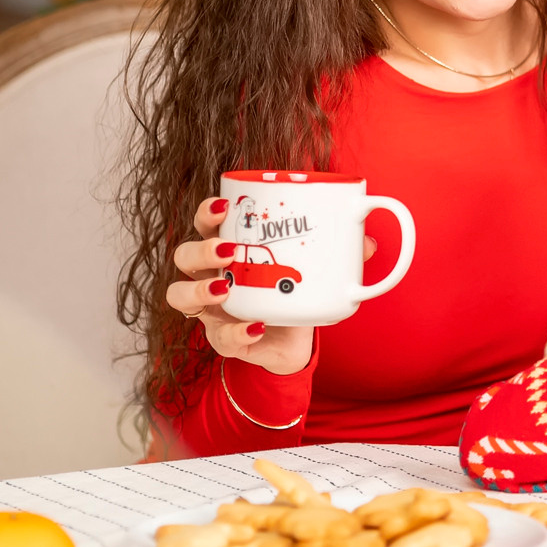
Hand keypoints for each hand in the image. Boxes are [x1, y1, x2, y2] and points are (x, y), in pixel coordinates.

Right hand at [165, 196, 367, 375]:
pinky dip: (237, 333)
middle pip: (183, 256)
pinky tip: (257, 326)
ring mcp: (211, 310)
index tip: (223, 206)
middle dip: (200, 249)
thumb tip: (368, 242)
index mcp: (230, 249)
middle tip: (226, 249)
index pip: (205, 223)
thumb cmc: (294, 293)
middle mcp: (212, 276)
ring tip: (224, 287)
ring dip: (198, 290)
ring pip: (179, 296)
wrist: (295, 340)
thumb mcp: (315, 269)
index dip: (206, 212)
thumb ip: (340, 254)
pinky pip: (220, 338)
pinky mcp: (224, 339)